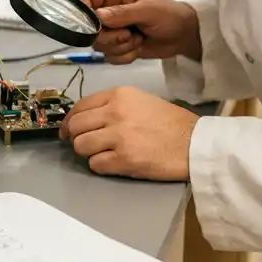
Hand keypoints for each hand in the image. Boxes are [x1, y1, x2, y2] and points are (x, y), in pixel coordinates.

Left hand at [60, 86, 197, 180]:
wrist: (194, 142)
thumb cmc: (170, 122)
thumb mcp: (140, 100)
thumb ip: (113, 105)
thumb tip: (86, 119)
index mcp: (118, 95)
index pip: (80, 106)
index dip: (69, 121)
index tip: (67, 130)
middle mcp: (115, 112)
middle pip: (75, 126)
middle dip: (75, 137)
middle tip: (85, 144)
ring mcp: (119, 137)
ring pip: (81, 146)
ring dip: (87, 153)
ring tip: (102, 154)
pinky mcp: (124, 160)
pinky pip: (95, 165)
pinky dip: (100, 166)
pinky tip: (113, 163)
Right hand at [78, 0, 200, 64]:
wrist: (183, 35)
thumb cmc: (168, 14)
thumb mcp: (148, 10)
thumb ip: (123, 13)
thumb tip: (98, 16)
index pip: (86, 0)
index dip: (83, 14)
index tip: (93, 27)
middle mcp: (107, 12)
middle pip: (89, 29)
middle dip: (110, 37)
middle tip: (128, 35)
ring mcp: (111, 31)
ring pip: (99, 45)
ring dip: (120, 46)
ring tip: (137, 40)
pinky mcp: (117, 47)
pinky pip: (110, 57)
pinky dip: (125, 56)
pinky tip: (137, 49)